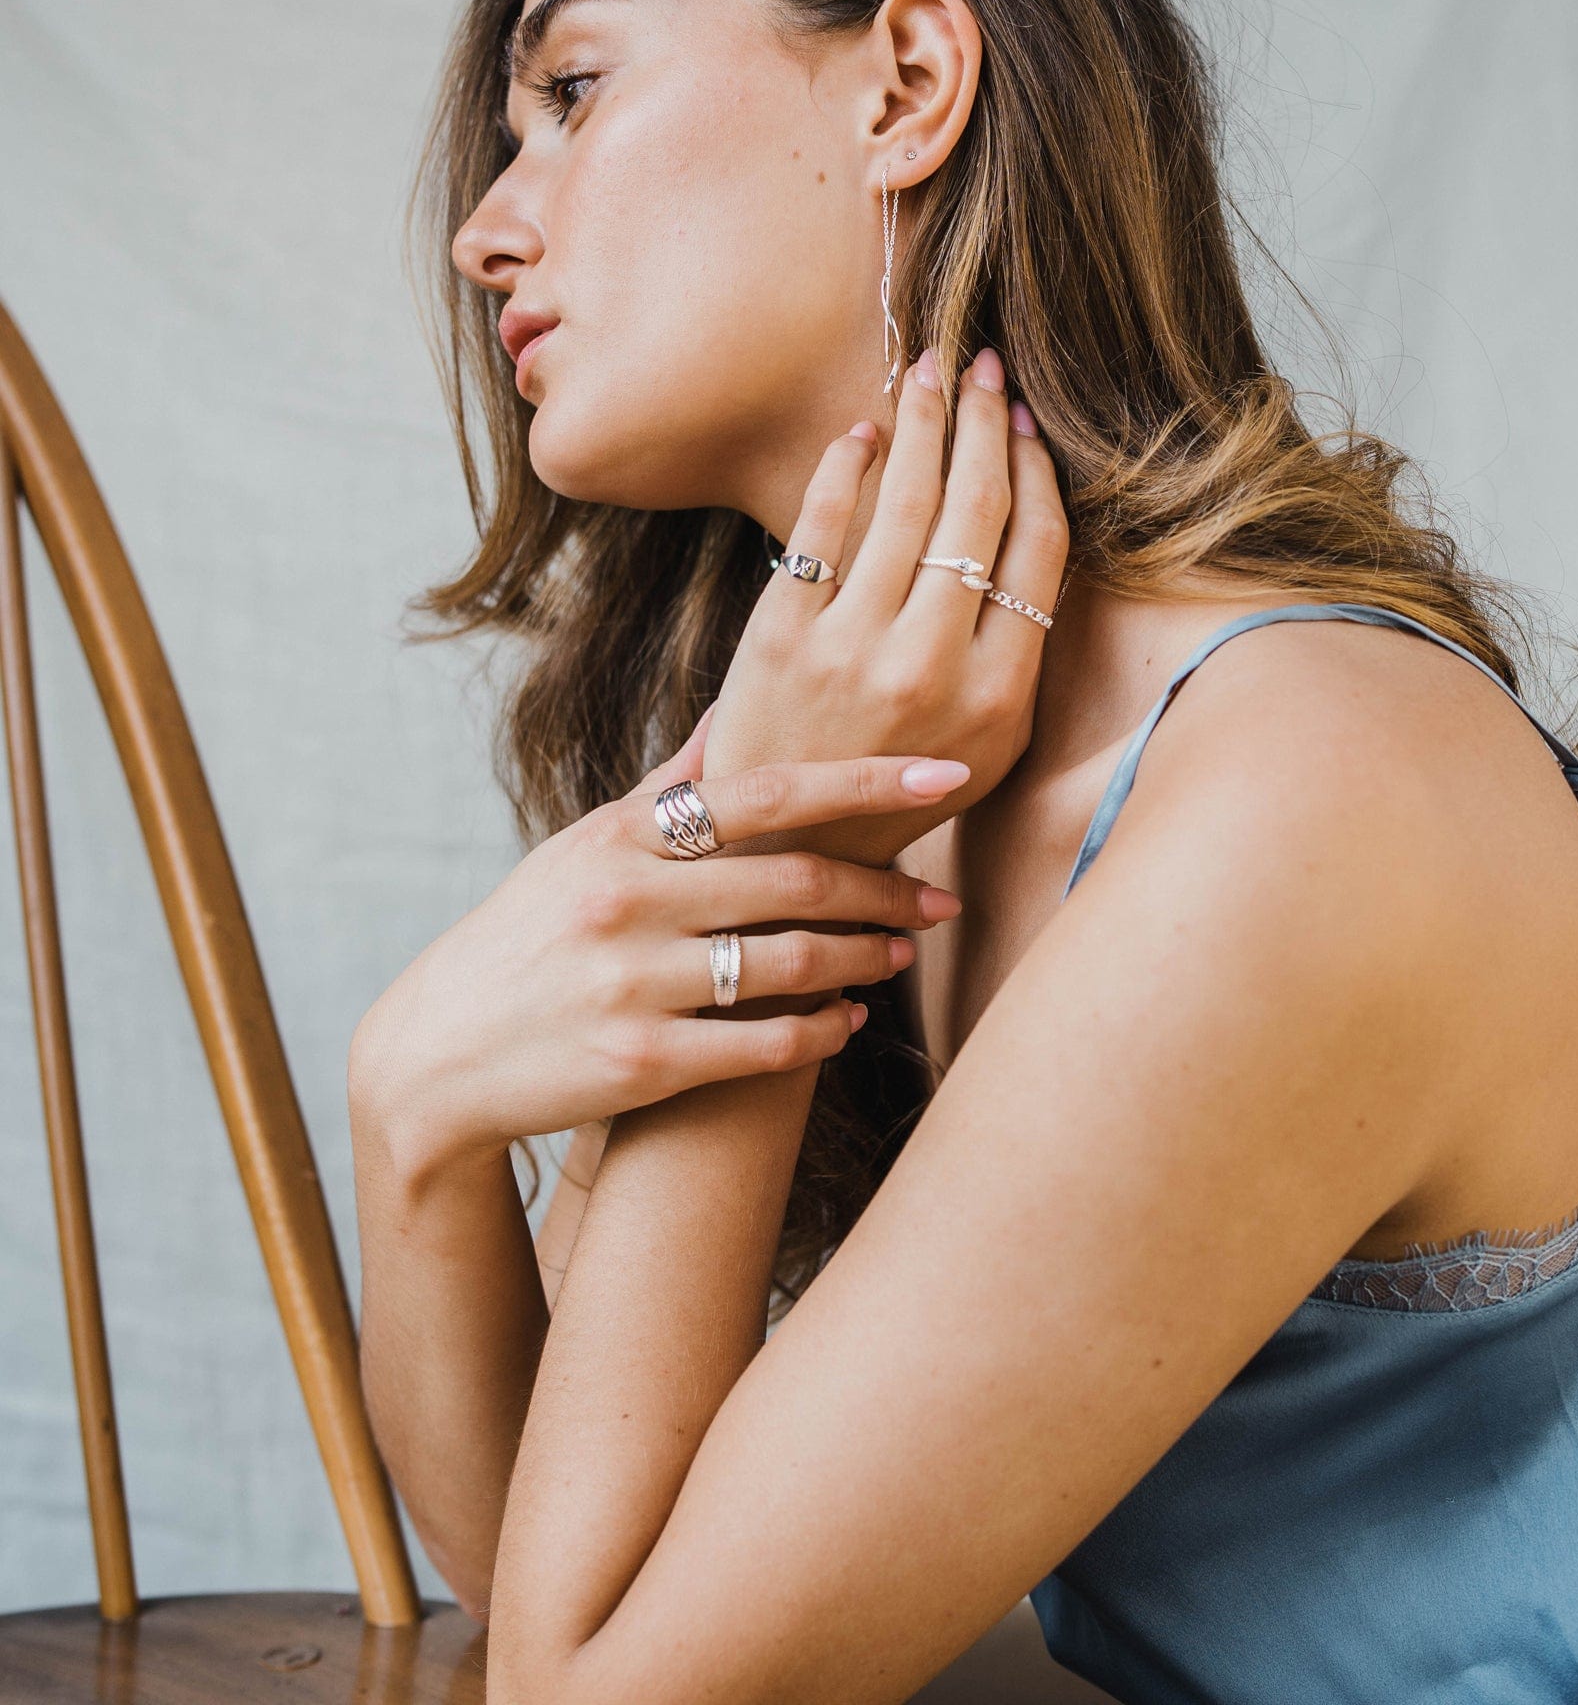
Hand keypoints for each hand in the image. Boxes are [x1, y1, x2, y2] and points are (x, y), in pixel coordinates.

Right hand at [347, 702, 969, 1184]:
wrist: (436, 1056)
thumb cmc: (525, 938)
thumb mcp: (582, 849)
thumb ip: (666, 787)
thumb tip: (736, 709)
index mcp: (623, 837)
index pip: (767, 792)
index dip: (865, 782)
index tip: (946, 776)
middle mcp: (627, 901)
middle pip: (795, 881)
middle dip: (885, 889)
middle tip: (939, 898)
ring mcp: (633, 985)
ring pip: (790, 964)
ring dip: (863, 959)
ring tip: (900, 954)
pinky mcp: (640, 1064)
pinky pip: (762, 1047)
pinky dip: (819, 1032)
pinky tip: (845, 1021)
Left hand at [702, 346, 1069, 867]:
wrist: (787, 839)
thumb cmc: (900, 784)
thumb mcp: (991, 743)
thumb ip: (1020, 653)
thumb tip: (1039, 535)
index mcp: (997, 693)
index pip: (1036, 552)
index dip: (1037, 473)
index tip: (1028, 426)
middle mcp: (930, 665)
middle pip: (975, 513)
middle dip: (983, 424)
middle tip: (983, 366)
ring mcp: (851, 649)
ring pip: (903, 506)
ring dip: (922, 424)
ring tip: (930, 372)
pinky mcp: (780, 638)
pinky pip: (818, 529)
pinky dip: (842, 469)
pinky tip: (861, 433)